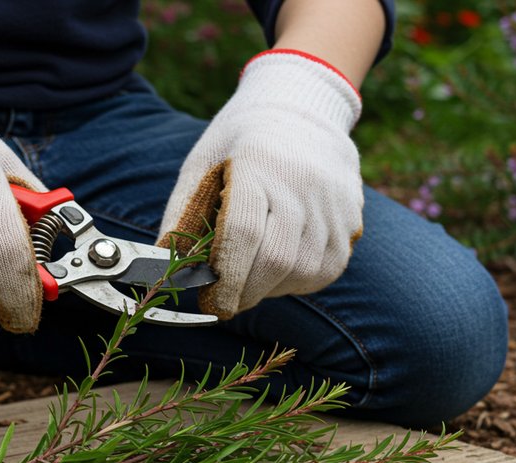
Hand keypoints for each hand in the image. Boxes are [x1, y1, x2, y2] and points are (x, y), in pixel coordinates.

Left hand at [158, 50, 363, 319]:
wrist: (301, 108)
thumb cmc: (239, 143)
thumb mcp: (201, 165)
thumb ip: (182, 217)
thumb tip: (164, 269)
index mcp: (256, 164)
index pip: (243, 233)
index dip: (226, 277)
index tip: (212, 302)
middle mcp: (301, 182)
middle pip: (277, 260)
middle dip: (246, 292)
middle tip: (227, 300)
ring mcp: (332, 200)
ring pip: (304, 270)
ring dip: (272, 288)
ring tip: (252, 276)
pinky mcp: (351, 217)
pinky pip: (327, 268)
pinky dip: (299, 279)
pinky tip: (281, 266)